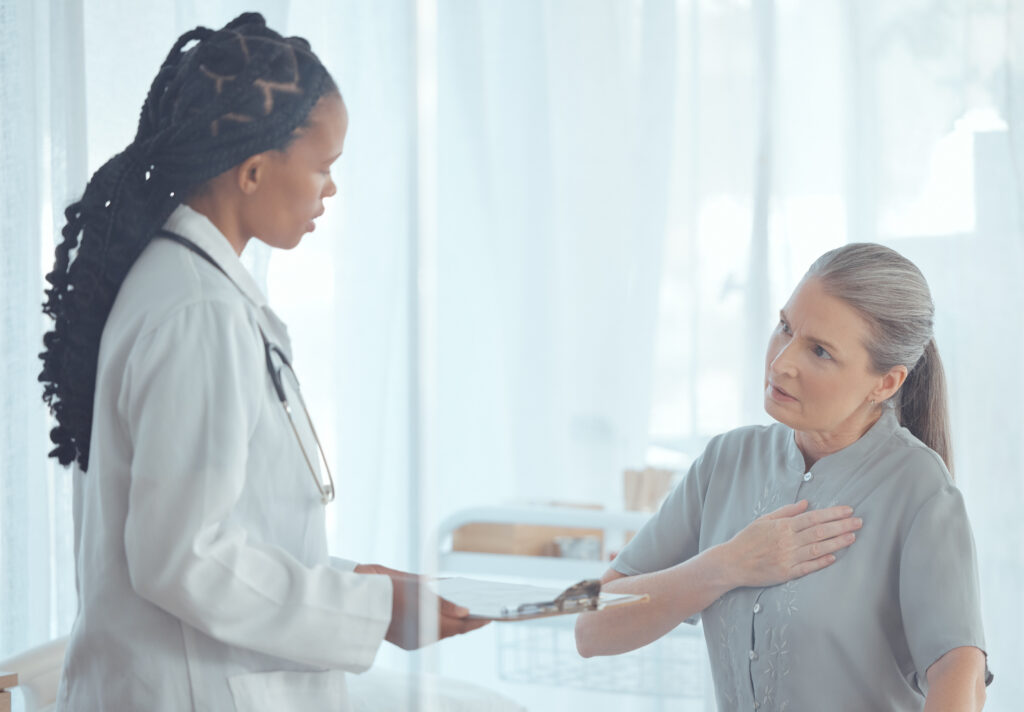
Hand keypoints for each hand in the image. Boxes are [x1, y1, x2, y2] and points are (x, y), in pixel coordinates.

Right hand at [355, 564, 488, 649]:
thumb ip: (442, 602)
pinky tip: (441, 614)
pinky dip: (436, 625)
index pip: (459, 626)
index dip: (475, 622)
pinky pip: (427, 634)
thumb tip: (464, 611)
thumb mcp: (417, 587)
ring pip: (438, 633)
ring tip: (463, 613)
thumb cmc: (386, 585)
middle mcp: (420, 636)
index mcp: (426, 623)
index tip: (489, 618)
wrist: (356, 595)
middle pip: (450, 630)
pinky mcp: (404, 640)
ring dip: (450, 624)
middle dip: (464, 622)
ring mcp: (412, 640)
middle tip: (479, 613)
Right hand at [720, 500, 861, 588]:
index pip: (813, 517)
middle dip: (841, 526)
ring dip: (837, 542)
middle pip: (819, 531)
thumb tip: (806, 503)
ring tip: (853, 537)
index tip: (848, 510)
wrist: (732, 562)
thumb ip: (786, 512)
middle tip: (859, 522)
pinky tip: (834, 557)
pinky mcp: (786, 573)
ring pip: (817, 548)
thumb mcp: (764, 520)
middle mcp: (787, 541)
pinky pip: (807, 567)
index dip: (832, 513)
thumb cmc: (747, 539)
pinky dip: (821, 562)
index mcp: (782, 526)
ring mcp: (787, 558)